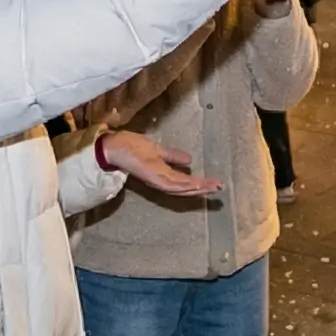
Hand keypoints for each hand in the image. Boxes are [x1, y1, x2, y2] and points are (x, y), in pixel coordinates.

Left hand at [100, 130, 221, 197]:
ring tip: (214, 187)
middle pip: (185, 188)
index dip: (199, 184)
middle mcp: (161, 180)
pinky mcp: (154, 177)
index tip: (215, 183)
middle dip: (203, 188)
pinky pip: (173, 184)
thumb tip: (189, 160)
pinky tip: (198, 184)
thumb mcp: (157, 149)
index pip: (184, 182)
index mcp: (162, 174)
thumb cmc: (131, 146)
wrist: (115, 146)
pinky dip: (187, 185)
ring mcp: (157, 179)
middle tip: (220, 188)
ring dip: (199, 188)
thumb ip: (172, 156)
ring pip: (182, 188)